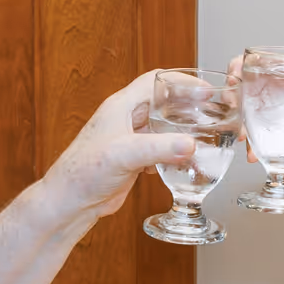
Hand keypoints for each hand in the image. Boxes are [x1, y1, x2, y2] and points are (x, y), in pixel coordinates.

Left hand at [42, 70, 194, 217]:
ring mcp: (128, 140)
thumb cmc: (84, 172)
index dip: (181, 82)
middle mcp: (125, 119)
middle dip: (187, 107)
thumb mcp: (125, 154)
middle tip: (211, 113)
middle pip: (162, 103)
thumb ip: (159, 147)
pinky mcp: (131, 159)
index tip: (204, 90)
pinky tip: (185, 162)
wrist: (72, 202)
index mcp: (121, 106)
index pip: (154, 81)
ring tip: (204, 136)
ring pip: (162, 127)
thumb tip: (190, 144)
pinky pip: (159, 149)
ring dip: (183, 131)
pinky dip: (174, 153)